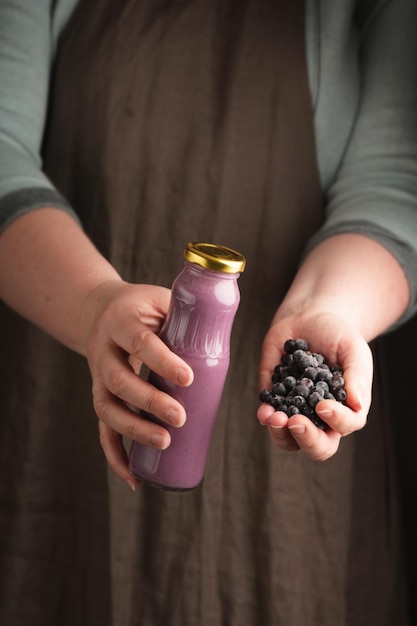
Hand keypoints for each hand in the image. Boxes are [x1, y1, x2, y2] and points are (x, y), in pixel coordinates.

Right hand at [84, 280, 193, 489]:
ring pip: (107, 408)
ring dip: (133, 430)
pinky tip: (135, 478)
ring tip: (164, 442)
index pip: (139, 341)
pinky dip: (116, 457)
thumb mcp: (163, 300)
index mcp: (121, 321)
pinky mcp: (99, 396)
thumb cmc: (145, 307)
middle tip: (180, 417)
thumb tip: (227, 331)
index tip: (188, 379)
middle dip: (149, 401)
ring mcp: (97, 375)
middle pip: (119, 380)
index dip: (162, 361)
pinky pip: (102, 430)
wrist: (103, 309)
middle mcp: (103, 350)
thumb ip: (190, 315)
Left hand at [257, 312, 372, 459]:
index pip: (346, 425)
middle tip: (295, 422)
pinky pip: (269, 418)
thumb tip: (357, 404)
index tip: (323, 405)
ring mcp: (296, 412)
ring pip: (289, 441)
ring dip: (280, 434)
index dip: (336, 421)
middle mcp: (322, 418)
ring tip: (274, 417)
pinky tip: (264, 409)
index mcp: (347, 408)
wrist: (309, 319)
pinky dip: (266, 417)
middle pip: (319, 447)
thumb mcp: (353, 349)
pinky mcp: (274, 401)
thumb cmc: (337, 335)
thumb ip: (357, 376)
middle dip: (307, 439)